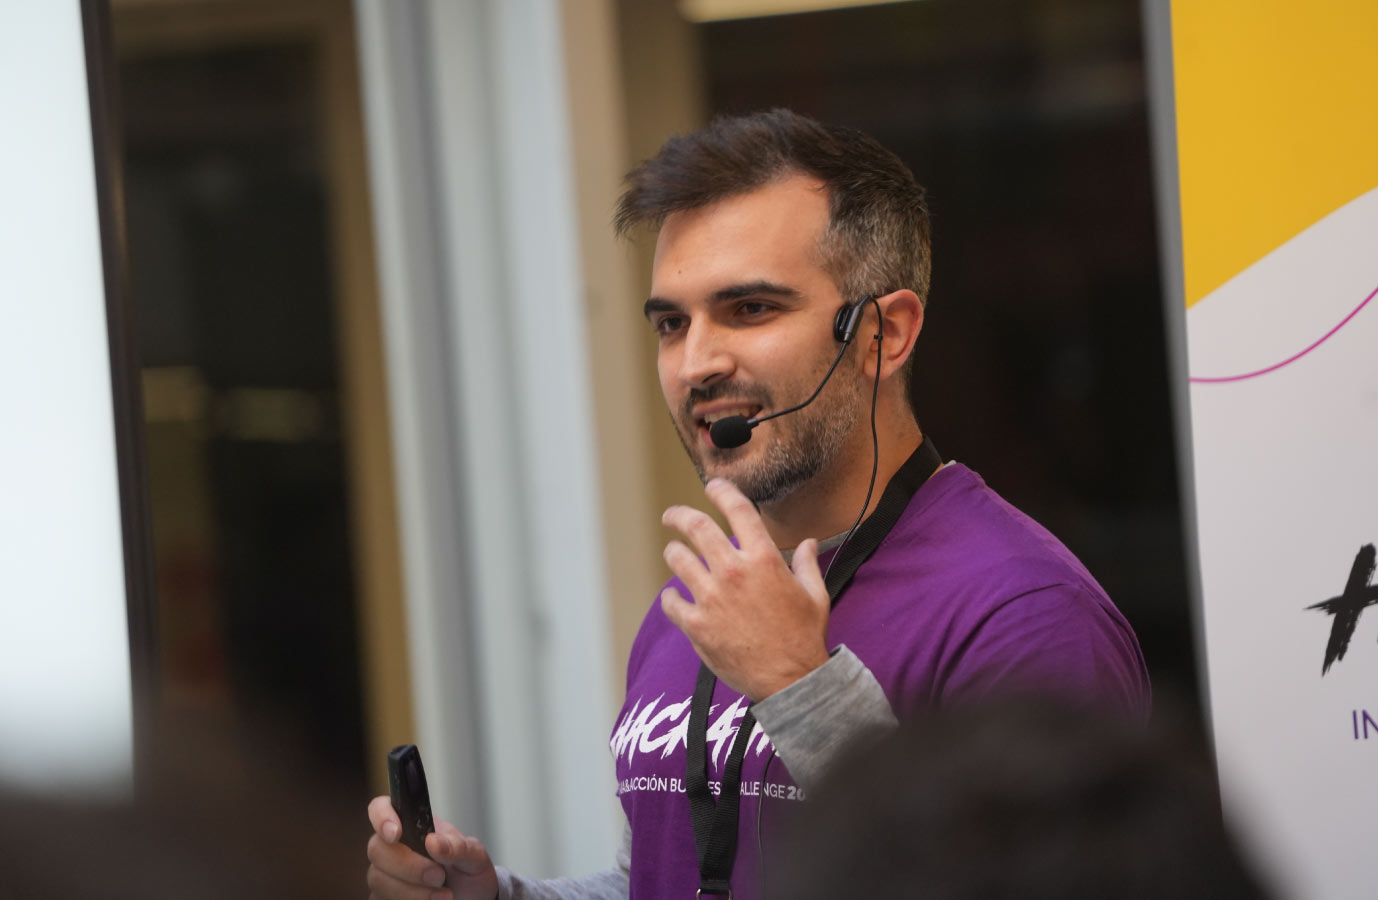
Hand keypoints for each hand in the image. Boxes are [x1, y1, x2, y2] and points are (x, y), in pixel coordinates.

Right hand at [366, 795, 498, 899]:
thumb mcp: (475, 856)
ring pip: (378, 879)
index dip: (382, 817)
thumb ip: (458, 846)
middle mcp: (394, 847)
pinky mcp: (384, 898)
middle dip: (409, 866)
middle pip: (377, 849)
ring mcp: (385, 874)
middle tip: (438, 876)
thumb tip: (433, 842)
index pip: (381, 808)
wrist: (473, 899)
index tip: (396, 834)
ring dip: (412, 891)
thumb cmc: (469, 872)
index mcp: (414, 825)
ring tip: (443, 895)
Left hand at [660, 478, 830, 700]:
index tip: (712, 487)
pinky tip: (674, 597)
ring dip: (674, 552)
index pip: (737, 510)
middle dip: (679, 515)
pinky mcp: (696, 625)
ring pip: (677, 559)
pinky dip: (670, 596)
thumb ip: (808, 564)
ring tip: (674, 553)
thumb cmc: (804, 637)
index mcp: (764, 560)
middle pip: (696, 527)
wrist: (790, 680)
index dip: (721, 491)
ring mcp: (711, 598)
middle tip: (671, 515)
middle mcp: (734, 572)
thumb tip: (809, 543)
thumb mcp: (815, 595)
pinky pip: (671, 602)